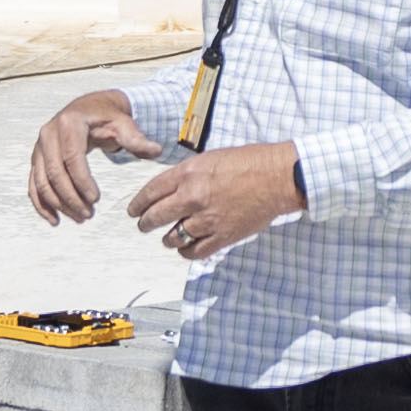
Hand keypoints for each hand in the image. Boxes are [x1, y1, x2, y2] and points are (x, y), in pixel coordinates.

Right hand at [25, 88, 150, 223]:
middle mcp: (48, 134)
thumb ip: (137, 140)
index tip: (97, 200)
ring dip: (59, 204)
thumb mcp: (124, 124)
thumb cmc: (107, 117)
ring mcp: (39, 147)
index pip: (72, 158)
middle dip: (71, 198)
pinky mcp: (37, 159)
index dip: (82, 181)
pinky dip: (41, 205)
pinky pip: (33, 185)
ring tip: (80, 218)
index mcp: (69, 124)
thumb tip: (156, 151)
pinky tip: (55, 220)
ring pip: (42, 182)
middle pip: (55, 174)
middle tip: (89, 215)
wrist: (89, 109)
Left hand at [129, 142, 301, 259]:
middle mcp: (193, 198)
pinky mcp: (221, 237)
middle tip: (143, 225)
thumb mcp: (210, 159)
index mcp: (188, 174)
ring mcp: (207, 220)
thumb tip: (171, 188)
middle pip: (156, 217)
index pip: (151, 192)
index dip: (138, 203)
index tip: (133, 210)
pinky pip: (194, 251)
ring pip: (173, 237)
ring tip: (167, 238)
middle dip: (145, 223)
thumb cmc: (248, 162)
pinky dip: (185, 252)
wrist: (277, 177)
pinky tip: (185, 248)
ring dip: (167, 239)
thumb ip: (187, 175)